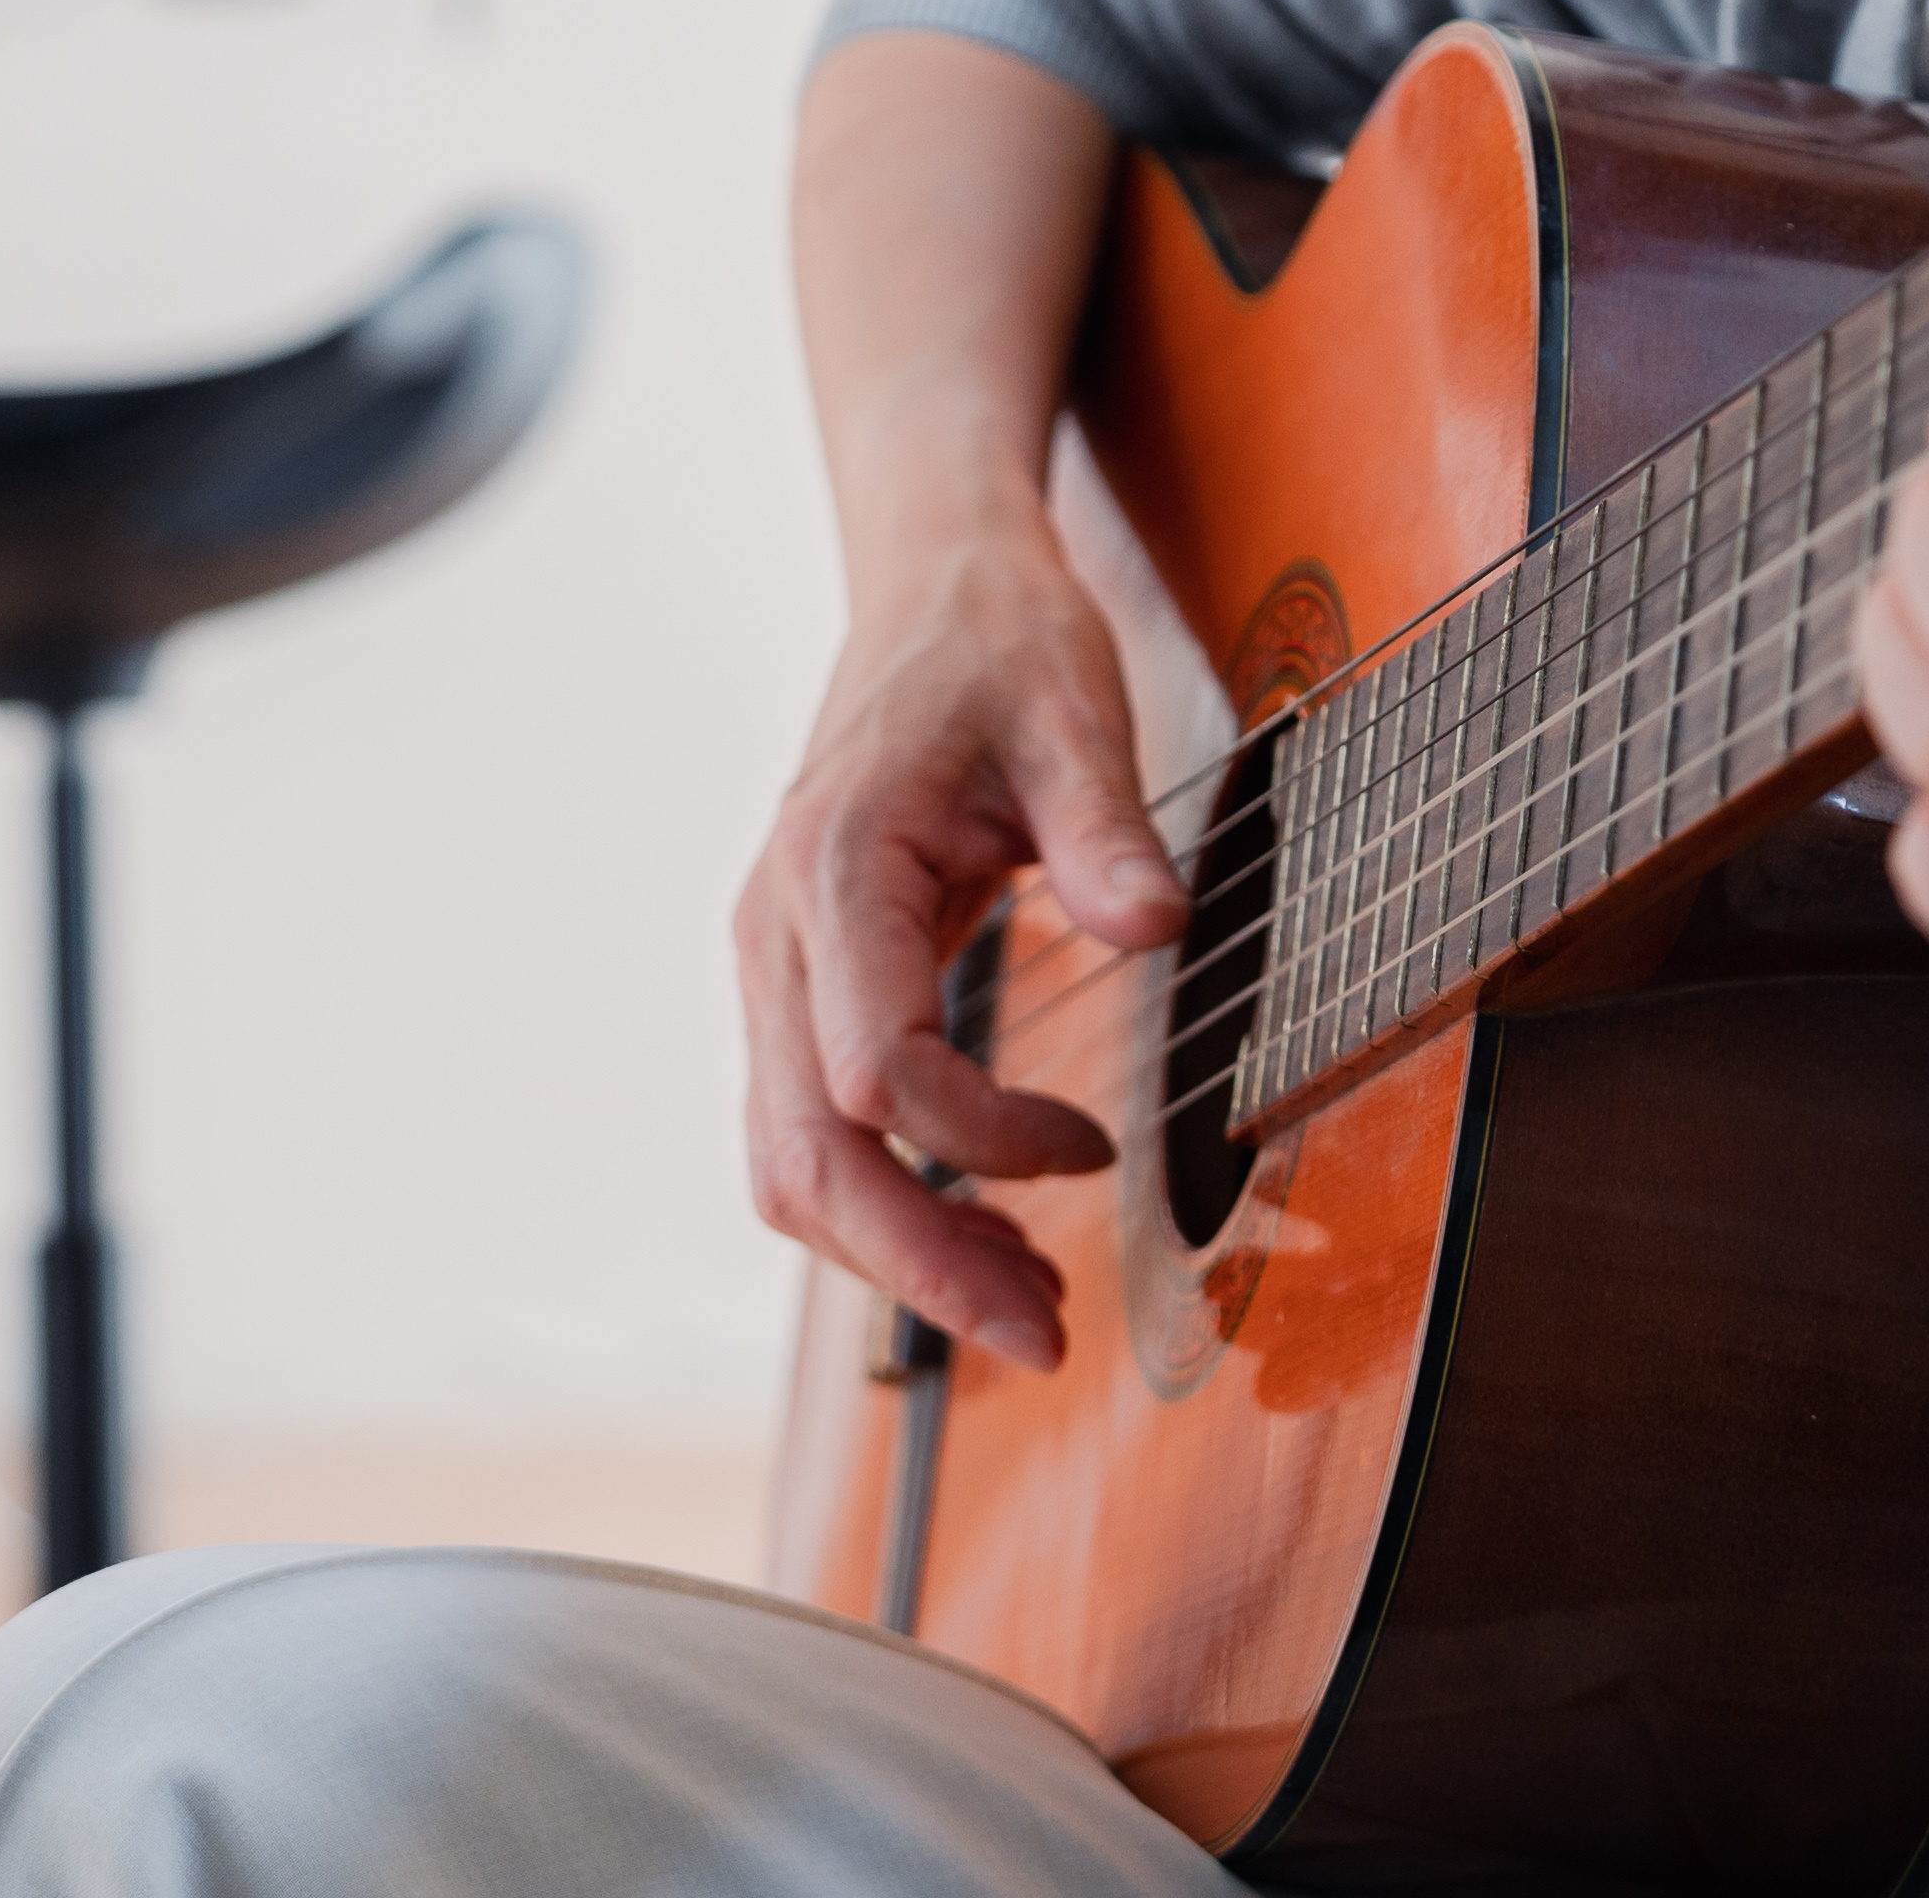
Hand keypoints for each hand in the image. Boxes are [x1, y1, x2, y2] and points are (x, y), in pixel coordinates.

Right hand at [732, 515, 1191, 1372]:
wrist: (928, 593)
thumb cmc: (1001, 647)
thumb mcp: (1073, 712)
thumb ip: (1106, 828)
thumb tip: (1156, 930)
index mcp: (835, 868)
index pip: (879, 1066)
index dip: (986, 1136)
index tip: (1099, 1147)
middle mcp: (775, 938)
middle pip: (807, 1157)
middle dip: (920, 1267)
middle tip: (1045, 1336)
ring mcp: (772, 973)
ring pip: (791, 1167)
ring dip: (898, 1257)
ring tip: (1027, 1305)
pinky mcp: (796, 994)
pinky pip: (809, 1134)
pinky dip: (884, 1204)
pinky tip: (981, 1227)